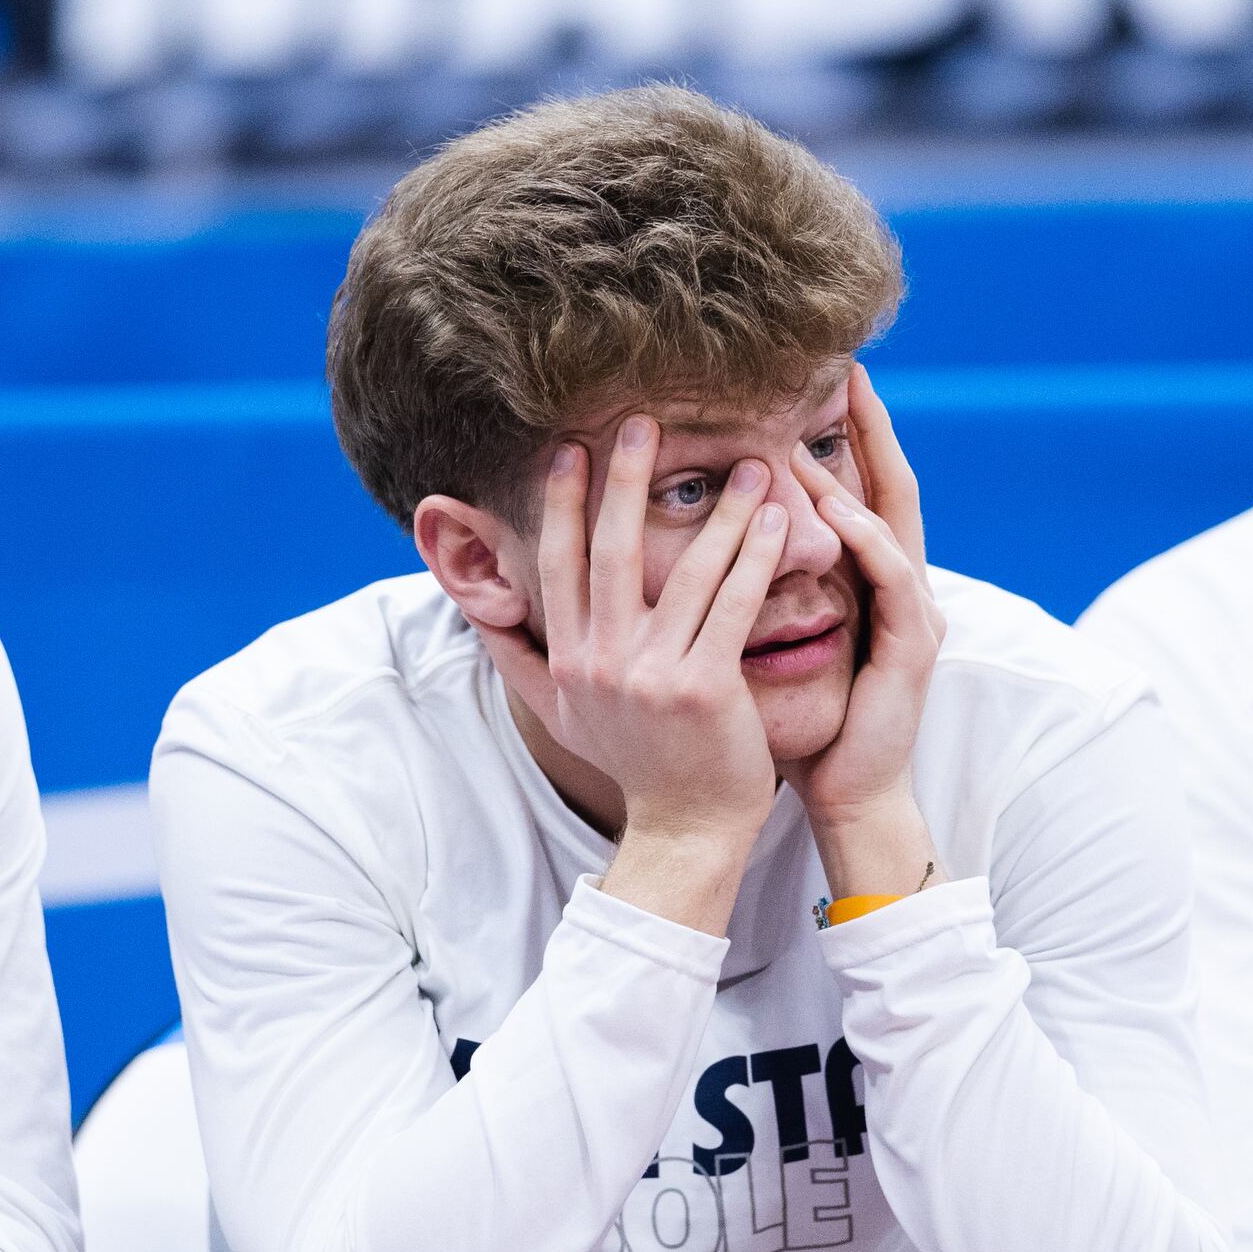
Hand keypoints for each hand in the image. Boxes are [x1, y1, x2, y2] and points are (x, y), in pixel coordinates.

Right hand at [469, 416, 788, 927]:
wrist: (686, 829)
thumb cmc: (635, 762)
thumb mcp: (562, 712)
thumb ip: (520, 655)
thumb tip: (475, 603)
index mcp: (569, 658)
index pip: (559, 564)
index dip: (564, 504)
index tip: (572, 449)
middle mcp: (601, 661)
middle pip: (609, 552)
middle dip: (625, 481)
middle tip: (642, 422)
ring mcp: (651, 675)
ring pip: (684, 572)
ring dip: (719, 512)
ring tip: (748, 466)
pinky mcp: (704, 687)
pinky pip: (732, 605)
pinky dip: (754, 558)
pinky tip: (778, 521)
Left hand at [781, 365, 943, 841]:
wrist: (846, 794)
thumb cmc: (799, 723)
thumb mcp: (767, 643)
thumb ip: (742, 591)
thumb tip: (677, 551)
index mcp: (866, 584)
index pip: (857, 492)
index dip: (842, 437)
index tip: (815, 382)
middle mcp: (899, 587)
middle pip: (891, 487)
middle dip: (873, 428)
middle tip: (851, 370)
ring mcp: (915, 614)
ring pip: (890, 523)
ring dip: (854, 476)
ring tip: (816, 434)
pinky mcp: (914, 646)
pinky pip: (892, 577)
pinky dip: (865, 538)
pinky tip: (834, 510)